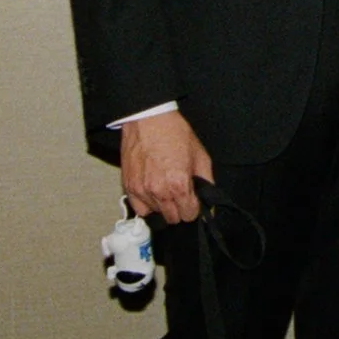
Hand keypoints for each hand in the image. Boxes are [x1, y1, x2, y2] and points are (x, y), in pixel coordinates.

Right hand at [121, 110, 213, 224]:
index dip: (193, 208)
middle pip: (173, 218)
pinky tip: (153, 192)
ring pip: (157, 214)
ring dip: (163, 206)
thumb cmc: (175, 133)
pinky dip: (147, 205)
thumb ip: (207, 182)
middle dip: (180, 209)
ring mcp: (142, 191)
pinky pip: (140, 209)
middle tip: (180, 194)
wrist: (148, 119)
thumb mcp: (200, 155)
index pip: (189, 215)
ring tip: (166, 188)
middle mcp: (160, 191)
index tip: (193, 200)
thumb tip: (209, 202)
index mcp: (179, 184)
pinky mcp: (129, 187)